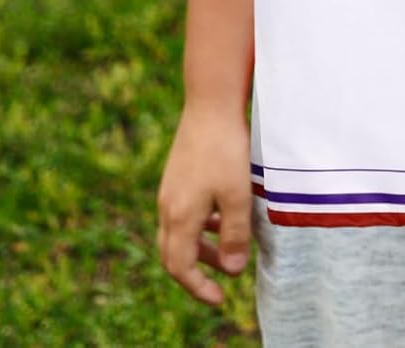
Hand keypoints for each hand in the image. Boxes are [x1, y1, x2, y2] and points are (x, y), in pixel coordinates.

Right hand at [157, 103, 253, 306]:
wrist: (211, 104)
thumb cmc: (226, 149)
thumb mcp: (237, 195)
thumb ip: (235, 235)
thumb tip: (232, 271)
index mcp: (179, 217)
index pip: (180, 267)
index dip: (198, 288)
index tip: (219, 300)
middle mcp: (168, 207)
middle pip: (174, 254)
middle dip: (197, 273)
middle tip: (221, 284)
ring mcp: (170, 190)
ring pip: (179, 233)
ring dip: (202, 248)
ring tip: (229, 252)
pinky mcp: (177, 176)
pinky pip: (183, 213)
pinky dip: (200, 225)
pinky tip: (222, 218)